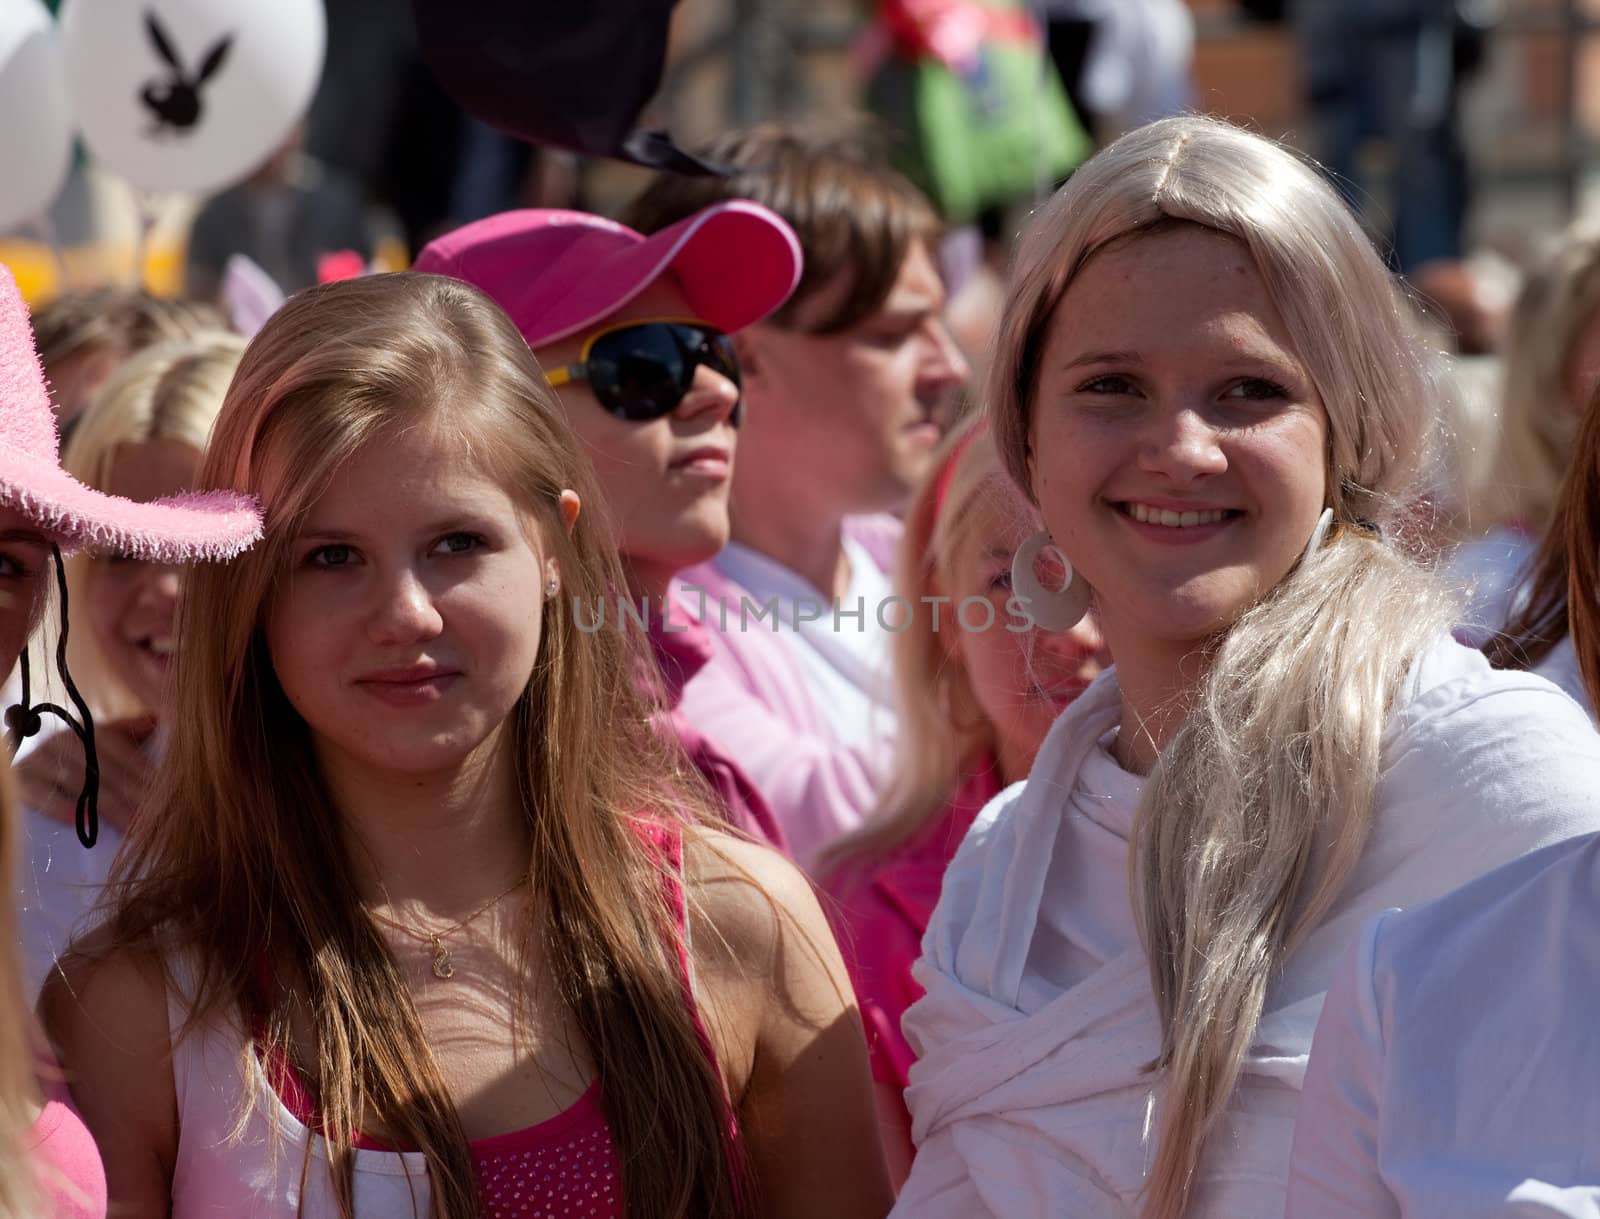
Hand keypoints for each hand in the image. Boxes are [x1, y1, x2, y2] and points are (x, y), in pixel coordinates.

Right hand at [16, 715, 156, 836]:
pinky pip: (38, 794)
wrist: (27, 767)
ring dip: (107, 807)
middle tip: (155, 818)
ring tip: (131, 826)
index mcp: (86, 731)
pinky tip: (80, 822)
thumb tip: (158, 719)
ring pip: (78, 784)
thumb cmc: (74, 760)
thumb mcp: (99, 743)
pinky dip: (58, 807)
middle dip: (133, 795)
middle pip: (104, 770)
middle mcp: (62, 741)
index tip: (169, 795)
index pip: (121, 751)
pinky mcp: (18, 779)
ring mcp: (38, 759)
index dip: (144, 773)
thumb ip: (127, 733)